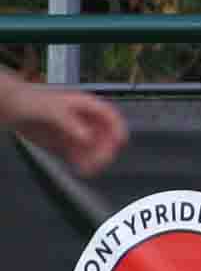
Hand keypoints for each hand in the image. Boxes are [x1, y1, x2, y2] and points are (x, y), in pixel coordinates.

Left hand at [0, 75, 128, 176]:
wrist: (8, 106)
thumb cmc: (28, 100)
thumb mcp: (51, 109)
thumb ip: (70, 123)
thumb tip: (87, 137)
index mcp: (84, 106)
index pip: (109, 117)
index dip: (117, 129)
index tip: (119, 142)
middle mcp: (82, 120)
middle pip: (103, 135)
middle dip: (105, 149)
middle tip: (101, 161)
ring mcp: (72, 132)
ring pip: (92, 148)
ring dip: (94, 159)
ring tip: (90, 169)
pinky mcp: (61, 144)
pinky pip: (77, 155)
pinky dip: (81, 163)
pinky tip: (81, 170)